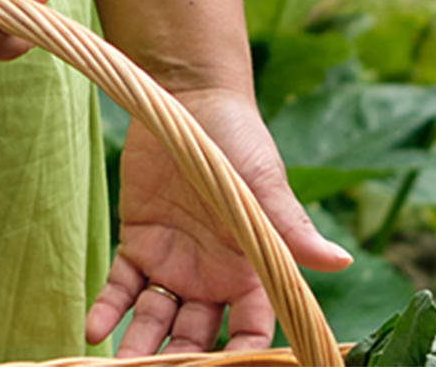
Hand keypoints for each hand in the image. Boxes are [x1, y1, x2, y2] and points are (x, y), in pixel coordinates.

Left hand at [87, 87, 350, 356]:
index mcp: (250, 269)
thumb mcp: (264, 182)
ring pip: (157, 321)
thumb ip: (292, 226)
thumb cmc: (237, 138)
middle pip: (198, 337)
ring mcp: (174, 262)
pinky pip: (122, 286)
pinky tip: (94, 329)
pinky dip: (109, 309)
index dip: (241, 356)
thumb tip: (341, 260)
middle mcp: (212, 277)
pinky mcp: (139, 241)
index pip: (251, 331)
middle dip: (180, 361)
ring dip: (139, 346)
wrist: (188, 96)